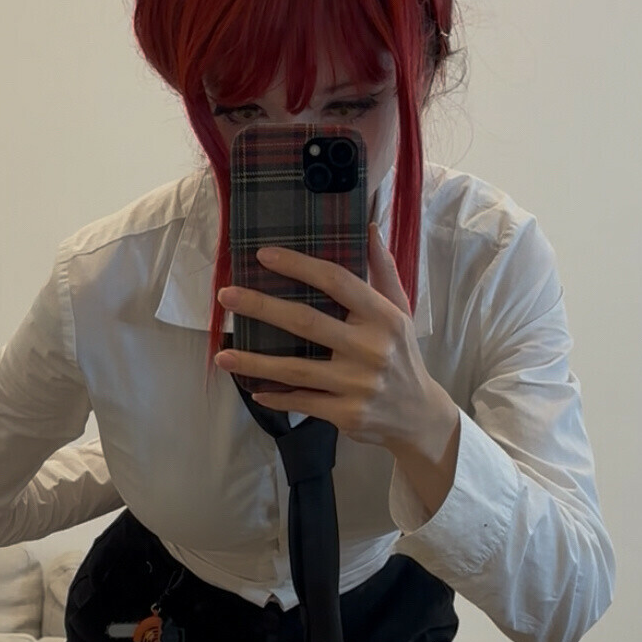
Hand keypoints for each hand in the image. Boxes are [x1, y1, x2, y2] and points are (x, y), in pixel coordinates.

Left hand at [213, 223, 439, 453]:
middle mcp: (371, 348)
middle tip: (226, 296)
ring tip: (222, 355)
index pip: (336, 281)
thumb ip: (383, 270)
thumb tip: (367, 227)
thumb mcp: (400, 311)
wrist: (419, 415)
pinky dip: (275, 396)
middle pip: (306, 321)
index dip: (298, 265)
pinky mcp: (347, 413)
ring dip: (254, 362)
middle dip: (261, 307)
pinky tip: (253, 390)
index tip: (263, 255)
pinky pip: (302, 401)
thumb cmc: (402, 355)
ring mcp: (357, 384)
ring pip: (294, 368)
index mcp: (382, 316)